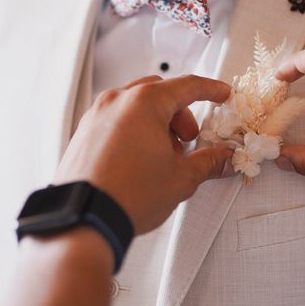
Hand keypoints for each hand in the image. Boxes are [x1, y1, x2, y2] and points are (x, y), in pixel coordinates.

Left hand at [54, 75, 232, 233]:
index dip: (210, 90)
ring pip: (136, 105)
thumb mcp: (181, 178)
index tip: (221, 94)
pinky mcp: (83, 133)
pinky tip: (142, 158)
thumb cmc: (127, 195)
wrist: (84, 220)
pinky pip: (116, 119)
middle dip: (181, 112)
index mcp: (144, 103)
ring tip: (165, 153)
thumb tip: (221, 159)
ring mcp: (96, 116)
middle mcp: (117, 102)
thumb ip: (208, 162)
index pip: (187, 85)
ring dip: (157, 121)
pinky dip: (135, 129)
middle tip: (190, 138)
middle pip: (160, 92)